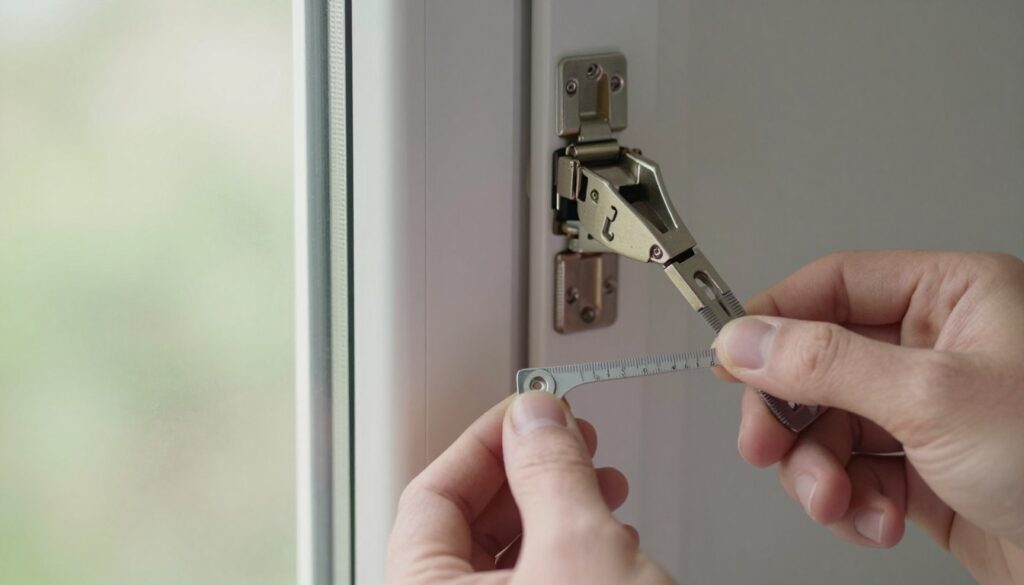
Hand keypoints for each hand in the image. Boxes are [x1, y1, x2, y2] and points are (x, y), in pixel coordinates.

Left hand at [387, 392, 673, 584]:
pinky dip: (567, 548)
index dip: (484, 440)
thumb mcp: (578, 548)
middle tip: (567, 436)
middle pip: (467, 523)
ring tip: (600, 478)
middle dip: (528, 470)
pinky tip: (608, 530)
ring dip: (556, 504)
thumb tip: (535, 417)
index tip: (526, 408)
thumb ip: (550, 470)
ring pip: (507, 554)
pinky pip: (533, 581)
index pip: (429, 496)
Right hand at [714, 251, 1023, 583]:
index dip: (776, 319)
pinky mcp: (921, 469)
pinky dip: (850, 502)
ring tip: (836, 501)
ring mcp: (926, 412)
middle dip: (791, 416)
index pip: (834, 285)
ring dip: (818, 471)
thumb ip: (827, 363)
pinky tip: (875, 520)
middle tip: (765, 446)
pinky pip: (851, 472)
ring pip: (828, 425)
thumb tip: (747, 339)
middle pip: (818, 364)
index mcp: (952, 299)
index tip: (732, 357)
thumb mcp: (933, 398)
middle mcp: (935, 349)